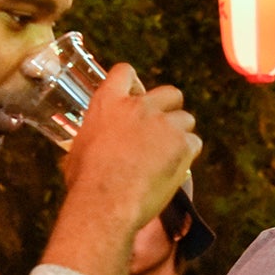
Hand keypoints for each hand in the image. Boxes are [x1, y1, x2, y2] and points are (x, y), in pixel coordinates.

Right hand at [62, 63, 201, 232]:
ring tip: (168, 155)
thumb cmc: (87, 182)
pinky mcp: (183, 144)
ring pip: (186, 118)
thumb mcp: (80, 148)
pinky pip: (194, 143)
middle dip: (169, 108)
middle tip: (162, 129)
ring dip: (180, 134)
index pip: (124, 72)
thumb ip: (94, 135)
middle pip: (170, 92)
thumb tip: (93, 145)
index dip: (134, 83)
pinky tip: (175, 168)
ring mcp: (164, 124)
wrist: (107, 202)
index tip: (137, 96)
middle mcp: (139, 107)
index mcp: (108, 102)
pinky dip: (188, 155)